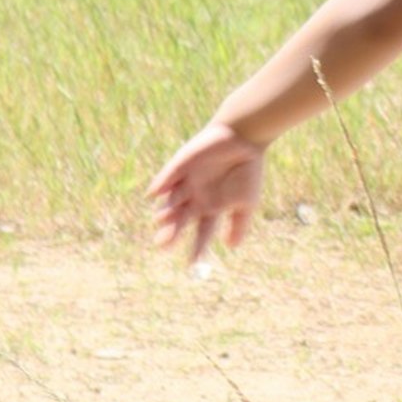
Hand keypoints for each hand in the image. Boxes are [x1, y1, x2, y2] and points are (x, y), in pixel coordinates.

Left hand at [147, 121, 268, 264]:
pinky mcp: (180, 165)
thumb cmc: (247, 169)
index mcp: (211, 207)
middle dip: (172, 232)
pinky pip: (167, 176)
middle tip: (162, 245)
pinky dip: (160, 184)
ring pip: (172, 201)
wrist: (244, 138)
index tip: (192, 263)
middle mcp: (196, 198)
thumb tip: (231, 247)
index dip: (197, 246)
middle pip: (180, 220)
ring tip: (162, 219)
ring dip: (166, 211)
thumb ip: (239, 223)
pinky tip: (154, 195)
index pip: (202, 231)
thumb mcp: (247, 201)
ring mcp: (186, 182)